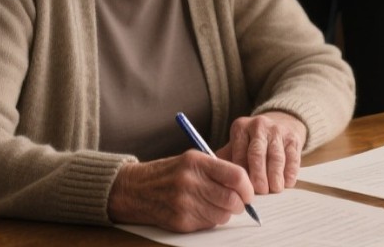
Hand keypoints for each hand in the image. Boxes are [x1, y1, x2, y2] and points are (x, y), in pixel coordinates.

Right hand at [107, 152, 254, 231]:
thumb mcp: (191, 159)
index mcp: (196, 162)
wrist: (136, 189)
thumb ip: (218, 169)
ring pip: (223, 215)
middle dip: (240, 204)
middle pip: (232, 199)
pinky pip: (209, 224)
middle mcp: (190, 182)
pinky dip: (210, 220)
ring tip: (214, 204)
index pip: (236, 176)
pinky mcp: (181, 221)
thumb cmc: (168, 173)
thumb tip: (245, 185)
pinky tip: (200, 210)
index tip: (248, 192)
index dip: (247, 187)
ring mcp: (185, 204)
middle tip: (237, 203)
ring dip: (225, 213)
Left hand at [218, 111, 306, 193]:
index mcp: (241, 128)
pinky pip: (293, 157)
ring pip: (276, 156)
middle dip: (259, 175)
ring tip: (274, 189)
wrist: (280, 124)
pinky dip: (290, 172)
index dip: (241, 173)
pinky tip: (287, 183)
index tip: (242, 189)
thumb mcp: (237, 145)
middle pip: (257, 154)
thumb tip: (216, 183)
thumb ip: (227, 161)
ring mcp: (277, 131)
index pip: (239, 152)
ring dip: (275, 175)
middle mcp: (259, 126)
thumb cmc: (253, 143)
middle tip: (260, 191)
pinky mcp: (293, 138)